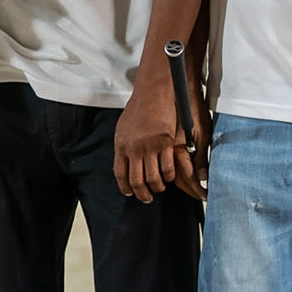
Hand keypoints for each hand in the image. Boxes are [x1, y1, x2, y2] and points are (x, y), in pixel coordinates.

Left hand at [113, 77, 203, 204]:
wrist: (153, 93)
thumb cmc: (139, 108)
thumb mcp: (123, 129)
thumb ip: (124, 147)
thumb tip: (124, 162)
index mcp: (121, 146)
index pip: (120, 174)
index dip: (126, 188)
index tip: (130, 193)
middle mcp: (133, 149)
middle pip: (137, 181)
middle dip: (143, 194)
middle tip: (148, 198)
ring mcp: (149, 147)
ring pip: (154, 178)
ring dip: (158, 187)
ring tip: (161, 188)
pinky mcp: (166, 144)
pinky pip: (168, 168)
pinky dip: (170, 176)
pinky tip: (171, 177)